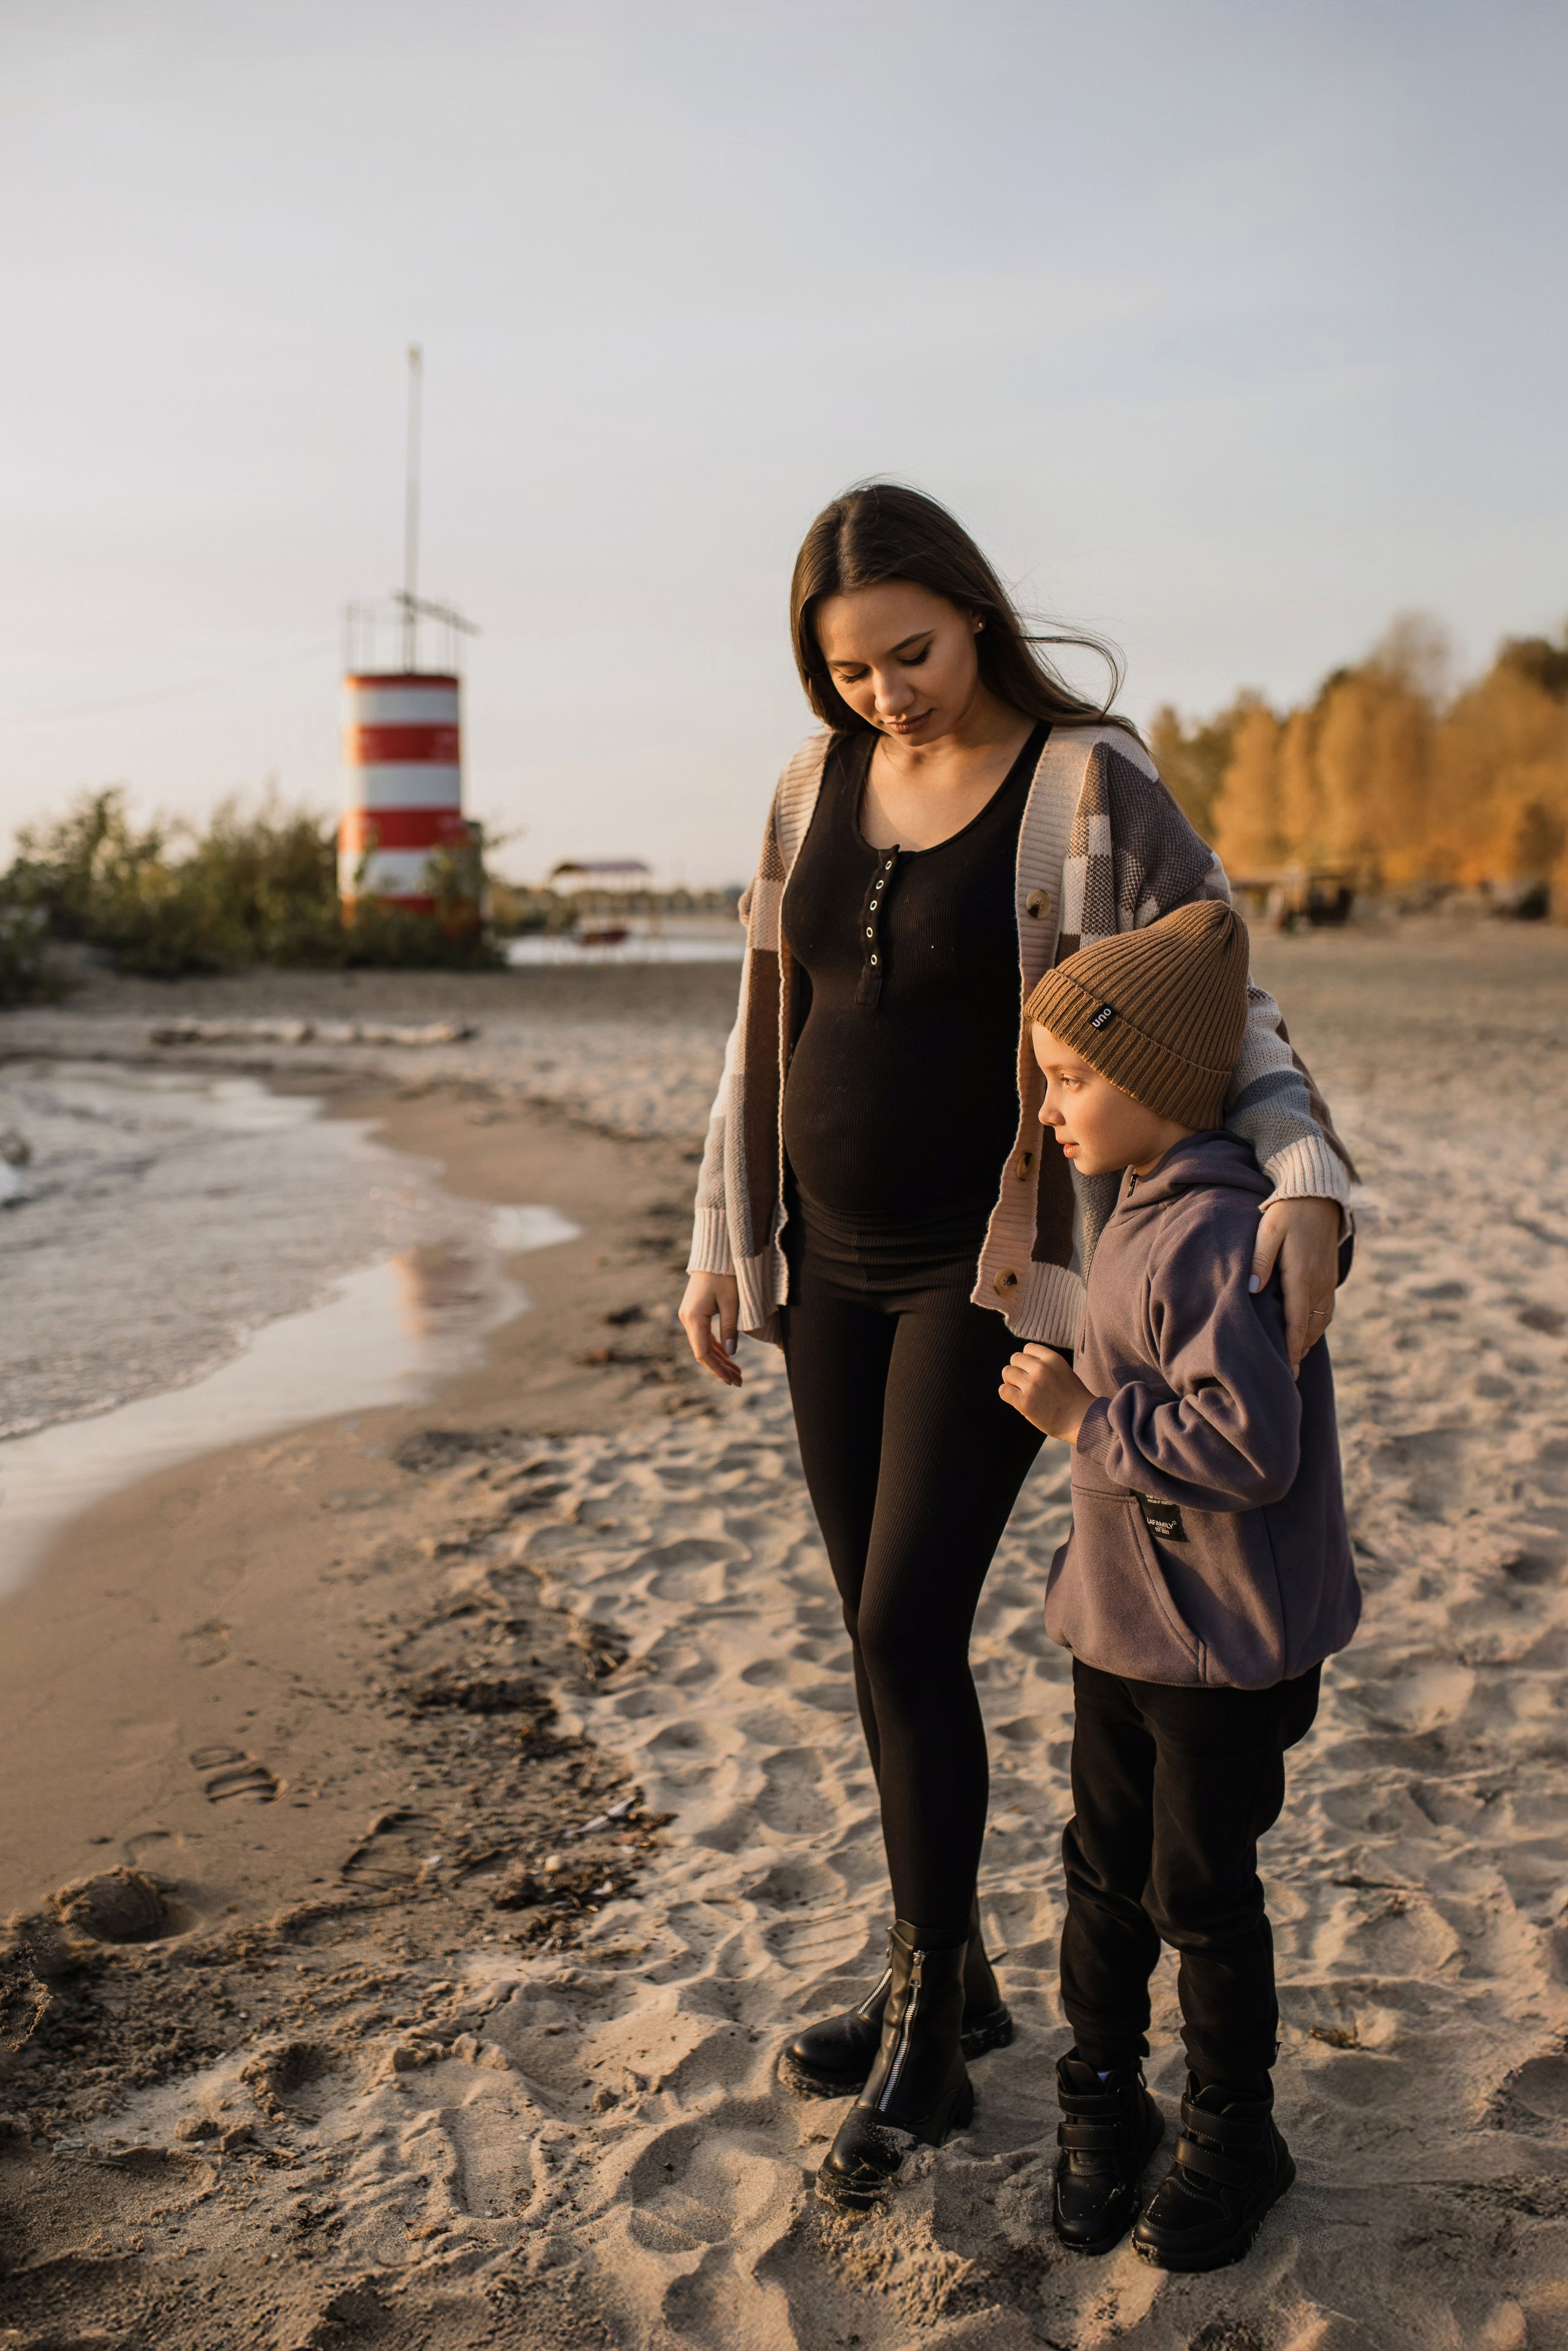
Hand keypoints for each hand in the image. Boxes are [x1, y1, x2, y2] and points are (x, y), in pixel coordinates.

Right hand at [679, 1271, 741, 1387]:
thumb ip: (730, 1328)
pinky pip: (704, 1335)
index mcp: (694, 1318)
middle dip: (721, 1368)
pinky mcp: (694, 1312)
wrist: (714, 1254)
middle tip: (739, 1381)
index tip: (732, 1380)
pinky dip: (716, 1346)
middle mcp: (687, 1319)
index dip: (717, 1369)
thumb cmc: (725, 1275)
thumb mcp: (732, 1302)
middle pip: (703, 1352)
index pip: (703, 1353)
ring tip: (737, 1372)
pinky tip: (728, 1356)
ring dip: (720, 1359)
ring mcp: (689, 1316)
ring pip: (703, 1344)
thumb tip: (732, 1354)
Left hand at [1000, 1343, 1092, 1441]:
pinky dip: (1008, 1395)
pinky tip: (1018, 1401)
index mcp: (1053, 1359)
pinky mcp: (1025, 1402)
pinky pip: (1004, 1390)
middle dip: (1018, 1370)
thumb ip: (1046, 1365)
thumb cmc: (1073, 1399)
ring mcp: (1032, 1385)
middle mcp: (1041, 1368)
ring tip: (1024, 1393)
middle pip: (1015, 1358)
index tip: (1034, 1372)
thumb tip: (1021, 1365)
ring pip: (1007, 1373)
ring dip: (1012, 1382)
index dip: (1028, 1360)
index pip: (1028, 1348)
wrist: (1083, 1421)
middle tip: (1027, 1384)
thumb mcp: (1063, 1372)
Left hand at [1250, 1196, 1340, 1371]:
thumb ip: (1260, 1261)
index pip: (1297, 1321)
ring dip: (1309, 1340)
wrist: (1318, 1196)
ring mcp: (1328, 1281)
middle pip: (1311, 1328)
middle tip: (1286, 1375)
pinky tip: (1305, 1333)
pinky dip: (1317, 1325)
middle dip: (1300, 1351)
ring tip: (1294, 1358)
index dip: (1292, 1348)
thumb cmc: (1286, 1213)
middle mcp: (1319, 1283)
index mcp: (1302, 1275)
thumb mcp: (1268, 1232)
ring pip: (1321, 1321)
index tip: (1286, 1371)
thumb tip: (1253, 1289)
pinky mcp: (1331, 1277)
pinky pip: (1326, 1309)